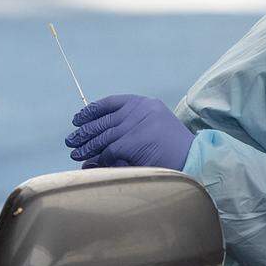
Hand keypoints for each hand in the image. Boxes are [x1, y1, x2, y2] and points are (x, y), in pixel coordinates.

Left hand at [65, 94, 194, 169]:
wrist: (195, 159)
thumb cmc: (174, 149)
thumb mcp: (153, 129)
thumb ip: (130, 126)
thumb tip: (98, 135)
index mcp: (145, 103)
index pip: (112, 102)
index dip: (92, 110)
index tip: (78, 118)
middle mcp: (141, 110)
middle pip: (105, 120)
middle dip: (85, 131)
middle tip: (71, 140)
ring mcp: (138, 124)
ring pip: (104, 136)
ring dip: (87, 146)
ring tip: (76, 153)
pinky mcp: (135, 140)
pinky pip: (110, 150)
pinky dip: (100, 158)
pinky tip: (91, 162)